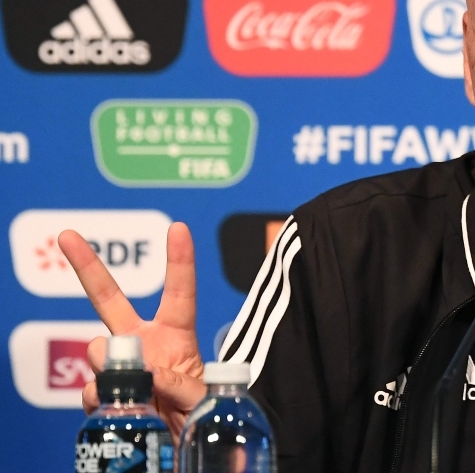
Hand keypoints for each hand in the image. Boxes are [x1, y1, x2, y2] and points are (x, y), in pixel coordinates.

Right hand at [58, 222, 206, 440]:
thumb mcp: (205, 397)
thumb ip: (182, 383)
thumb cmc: (203, 416)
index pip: (180, 293)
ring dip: (109, 361)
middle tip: (67, 235)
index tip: (178, 227)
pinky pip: (90, 389)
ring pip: (97, 349)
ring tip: (134, 384)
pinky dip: (99, 396)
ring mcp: (120, 369)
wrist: (181, 451)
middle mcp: (144, 345)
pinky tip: (115, 404)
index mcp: (177, 336)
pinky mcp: (104, 396)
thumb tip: (147, 371)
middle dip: (87, 266)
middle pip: (109, 300)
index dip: (179, 260)